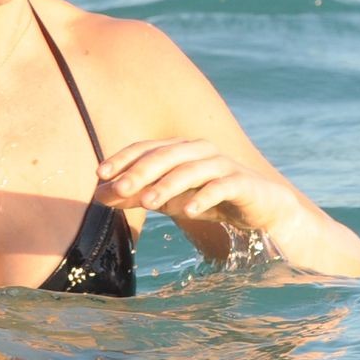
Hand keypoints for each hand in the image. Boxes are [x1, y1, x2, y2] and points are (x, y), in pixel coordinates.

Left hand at [96, 138, 295, 232]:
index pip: (146, 148)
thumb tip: (99, 194)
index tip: (100, 174)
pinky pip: (221, 186)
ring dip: (167, 184)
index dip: (122, 159)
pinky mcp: (242, 182)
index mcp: (180, 149)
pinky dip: (203, 197)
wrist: (259, 210)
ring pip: (190, 169)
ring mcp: (222, 164)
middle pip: (165, 156)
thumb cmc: (208, 200)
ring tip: (148, 201)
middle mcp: (200, 150)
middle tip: (119, 189)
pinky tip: (187, 211)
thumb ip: (136, 195)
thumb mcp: (168, 199)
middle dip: (140, 172)